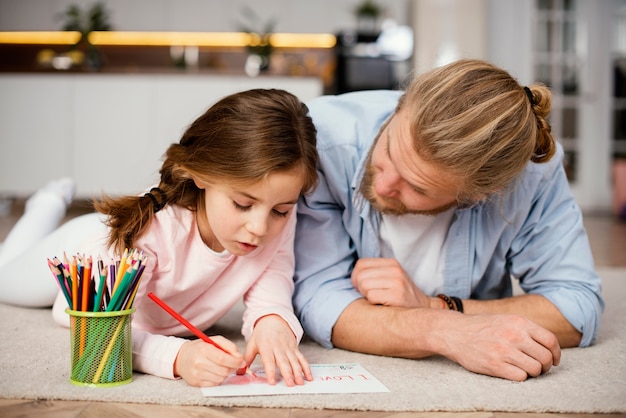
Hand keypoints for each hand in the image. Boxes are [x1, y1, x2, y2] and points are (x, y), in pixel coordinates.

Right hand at [174, 335, 244, 386]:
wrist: (181, 358)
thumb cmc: (200, 348)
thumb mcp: (214, 340)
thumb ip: (228, 346)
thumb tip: (239, 357)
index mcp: (203, 349)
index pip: (223, 359)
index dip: (236, 361)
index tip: (242, 362)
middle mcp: (199, 362)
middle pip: (223, 370)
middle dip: (233, 368)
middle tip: (234, 364)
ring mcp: (196, 374)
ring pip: (220, 378)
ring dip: (226, 374)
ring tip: (223, 367)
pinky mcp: (196, 383)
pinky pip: (214, 384)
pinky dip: (219, 379)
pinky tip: (216, 372)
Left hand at [244, 315, 312, 385]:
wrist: (273, 319)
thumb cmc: (261, 333)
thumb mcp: (252, 343)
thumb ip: (247, 358)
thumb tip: (240, 371)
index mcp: (266, 346)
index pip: (269, 361)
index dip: (271, 371)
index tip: (272, 381)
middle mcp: (278, 347)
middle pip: (284, 362)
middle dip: (287, 373)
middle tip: (290, 384)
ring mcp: (288, 347)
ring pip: (294, 361)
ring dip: (298, 372)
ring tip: (300, 382)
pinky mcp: (295, 348)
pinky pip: (301, 358)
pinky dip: (306, 367)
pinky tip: (308, 376)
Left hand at [351, 258, 430, 307]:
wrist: (423, 309)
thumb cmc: (402, 295)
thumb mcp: (391, 277)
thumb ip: (374, 272)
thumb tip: (353, 276)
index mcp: (391, 263)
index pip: (361, 264)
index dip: (356, 276)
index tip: (362, 286)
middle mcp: (395, 270)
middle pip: (360, 275)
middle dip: (359, 287)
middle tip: (368, 295)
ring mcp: (397, 282)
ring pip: (364, 285)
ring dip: (366, 295)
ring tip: (377, 299)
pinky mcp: (397, 295)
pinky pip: (371, 296)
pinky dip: (372, 302)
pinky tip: (381, 304)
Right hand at [441, 313, 560, 380]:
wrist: (454, 332)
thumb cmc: (480, 327)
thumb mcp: (505, 319)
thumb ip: (525, 329)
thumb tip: (548, 345)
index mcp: (519, 322)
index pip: (550, 341)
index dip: (556, 353)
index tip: (554, 360)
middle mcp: (514, 335)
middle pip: (545, 357)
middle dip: (546, 366)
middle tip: (539, 368)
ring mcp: (504, 350)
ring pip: (535, 369)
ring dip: (533, 373)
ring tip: (525, 370)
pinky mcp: (495, 365)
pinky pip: (521, 377)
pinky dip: (520, 377)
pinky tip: (512, 372)